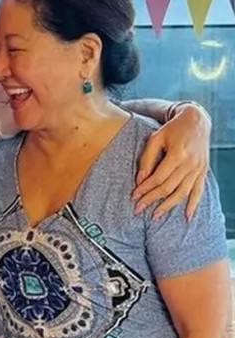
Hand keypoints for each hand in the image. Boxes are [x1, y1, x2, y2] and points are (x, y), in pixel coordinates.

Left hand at [133, 103, 210, 220]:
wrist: (196, 121)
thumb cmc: (172, 129)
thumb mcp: (155, 139)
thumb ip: (146, 159)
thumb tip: (139, 180)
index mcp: (177, 155)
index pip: (158, 178)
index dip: (144, 189)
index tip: (133, 197)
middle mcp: (190, 164)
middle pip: (168, 188)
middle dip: (151, 200)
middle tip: (138, 210)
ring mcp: (198, 169)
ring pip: (182, 193)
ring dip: (168, 206)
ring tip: (155, 216)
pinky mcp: (203, 172)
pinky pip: (198, 191)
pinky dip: (193, 205)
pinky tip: (187, 216)